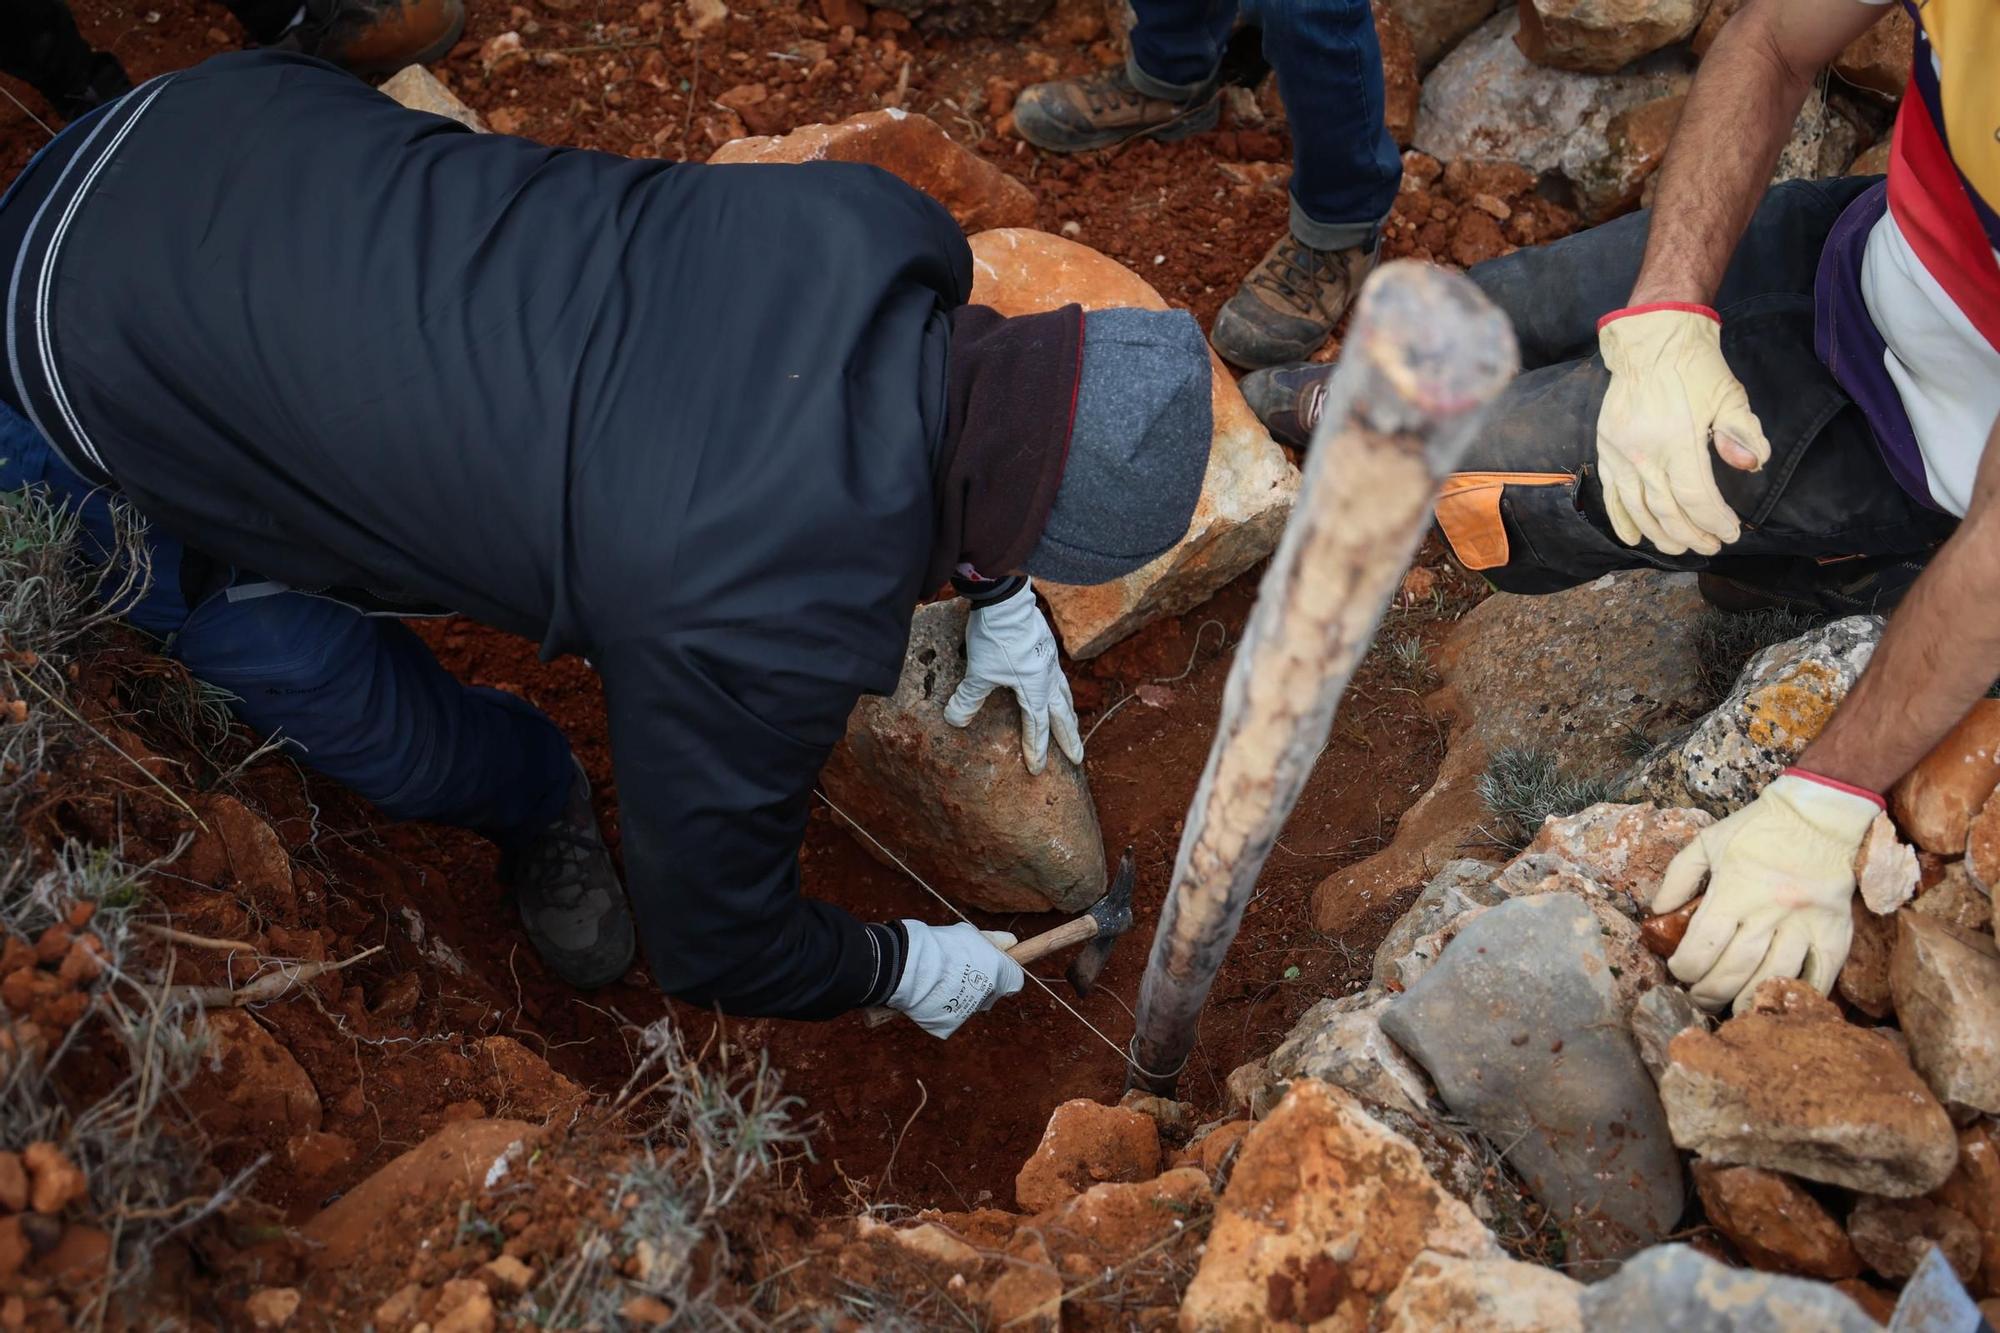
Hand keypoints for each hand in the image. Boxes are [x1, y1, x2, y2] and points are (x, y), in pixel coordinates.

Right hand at [886, 920, 1024, 1038]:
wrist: (914, 965)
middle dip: (981, 982)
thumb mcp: (972, 934)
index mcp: (1003, 975)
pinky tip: (933, 990)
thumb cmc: (946, 945)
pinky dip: (945, 1004)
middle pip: (992, 993)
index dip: (1003, 971)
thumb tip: (1012, 941)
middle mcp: (991, 997)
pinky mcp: (950, 1024)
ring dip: (963, 993)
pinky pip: (951, 1013)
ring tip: (942, 976)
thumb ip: (995, 940)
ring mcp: (971, 1013)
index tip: (989, 962)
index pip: (1015, 980)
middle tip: (960, 966)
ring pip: (972, 1003)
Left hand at [943, 579, 1083, 774]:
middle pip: (1062, 714)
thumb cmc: (995, 637)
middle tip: (1078, 758)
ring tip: (1072, 726)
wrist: (1005, 598)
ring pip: (1064, 694)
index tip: (1037, 769)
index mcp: (1034, 688)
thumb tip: (955, 721)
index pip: (1037, 726)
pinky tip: (1055, 688)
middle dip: (1069, 738)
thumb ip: (969, 699)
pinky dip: (1060, 690)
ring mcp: (1049, 660)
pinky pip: (1058, 675)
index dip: (1036, 749)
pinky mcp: (1045, 645)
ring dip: (1069, 714)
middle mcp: (1047, 677)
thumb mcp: (978, 672)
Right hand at [1596, 304, 1770, 556]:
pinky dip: (1624, 520)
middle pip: (1668, 511)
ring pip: (1639, 510)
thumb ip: (1742, 431)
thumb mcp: (1729, 395)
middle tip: (1711, 546)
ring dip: (1660, 535)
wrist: (1650, 344)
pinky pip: (1612, 496)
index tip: (1731, 532)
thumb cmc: (1695, 369)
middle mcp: (1645, 454)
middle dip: (1692, 535)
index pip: (1697, 498)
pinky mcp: (1606, 452)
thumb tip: (1752, 463)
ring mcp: (1621, 455)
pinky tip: (1635, 538)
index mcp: (1678, 441)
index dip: (1715, 521)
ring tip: (1680, 548)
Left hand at [1653, 769, 1880, 1012]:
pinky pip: (1820, 976)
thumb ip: (1677, 878)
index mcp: (1735, 889)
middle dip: (1708, 992)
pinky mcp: (1836, 932)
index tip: (1679, 972)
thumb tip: (1656, 913)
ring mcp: (1806, 924)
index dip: (1685, 968)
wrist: (1819, 815)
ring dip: (1746, 1001)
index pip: (1703, 945)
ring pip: (1772, 978)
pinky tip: (1776, 1001)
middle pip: (1734, 969)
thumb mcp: (1707, 843)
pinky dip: (1797, 995)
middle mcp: (1770, 910)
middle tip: (1698, 997)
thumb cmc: (1757, 828)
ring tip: (1730, 1007)